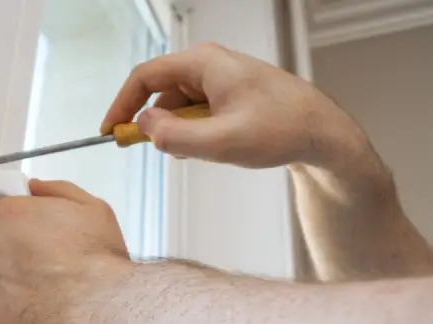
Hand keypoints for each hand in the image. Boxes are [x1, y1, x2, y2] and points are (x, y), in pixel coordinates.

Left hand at [0, 179, 131, 323]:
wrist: (97, 309)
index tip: (40, 246)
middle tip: (44, 273)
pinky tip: (32, 316)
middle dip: (14, 258)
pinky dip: (5, 315)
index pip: (5, 216)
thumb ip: (56, 191)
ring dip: (9, 287)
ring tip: (41, 298)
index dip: (24, 232)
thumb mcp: (92, 209)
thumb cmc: (97, 261)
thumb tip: (34, 188)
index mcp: (10, 213)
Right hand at [101, 42, 372, 170]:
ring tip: (206, 150)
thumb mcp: (222, 141)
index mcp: (203, 62)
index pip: (144, 77)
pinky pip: (195, 112)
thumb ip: (175, 136)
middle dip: (156, 125)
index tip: (110, 131)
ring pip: (177, 106)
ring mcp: (218, 78)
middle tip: (160, 150)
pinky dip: (194, 132)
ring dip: (179, 132)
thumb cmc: (282, 128)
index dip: (121, 105)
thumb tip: (142, 127)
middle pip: (159, 92)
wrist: (322, 133)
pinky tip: (215, 146)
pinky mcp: (226, 94)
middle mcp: (208, 64)